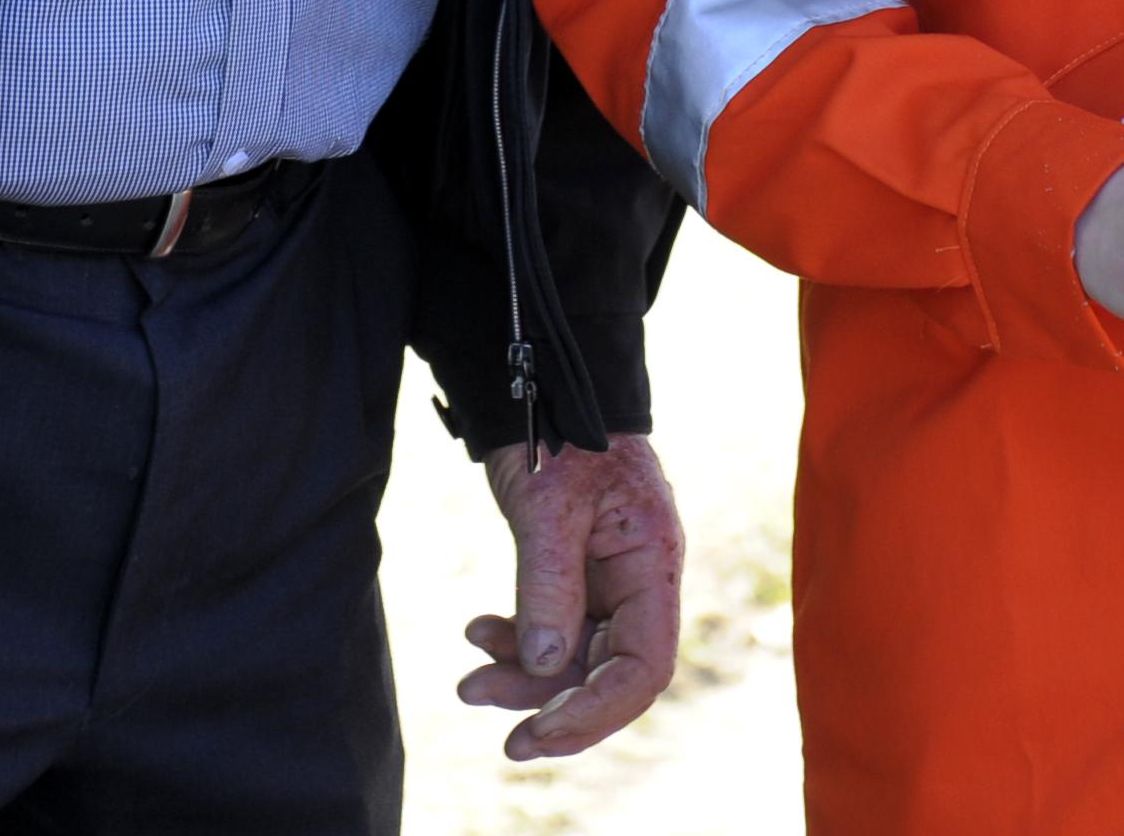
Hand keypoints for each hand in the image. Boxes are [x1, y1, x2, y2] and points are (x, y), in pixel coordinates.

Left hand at [464, 433, 682, 761]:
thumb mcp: (549, 508)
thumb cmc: (556, 433)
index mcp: (654, 563)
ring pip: (577, 657)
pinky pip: (557, 629)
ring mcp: (611, 580)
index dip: (596, 710)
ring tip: (469, 683)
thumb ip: (550, 586)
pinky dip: (520, 641)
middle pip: (609, 672)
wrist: (540, 384)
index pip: (644, 665)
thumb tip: (548, 666)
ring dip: (526, 677)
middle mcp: (641, 581)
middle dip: (555, 706)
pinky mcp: (579, 574)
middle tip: (505, 739)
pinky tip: (480, 631)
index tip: (540, 730)